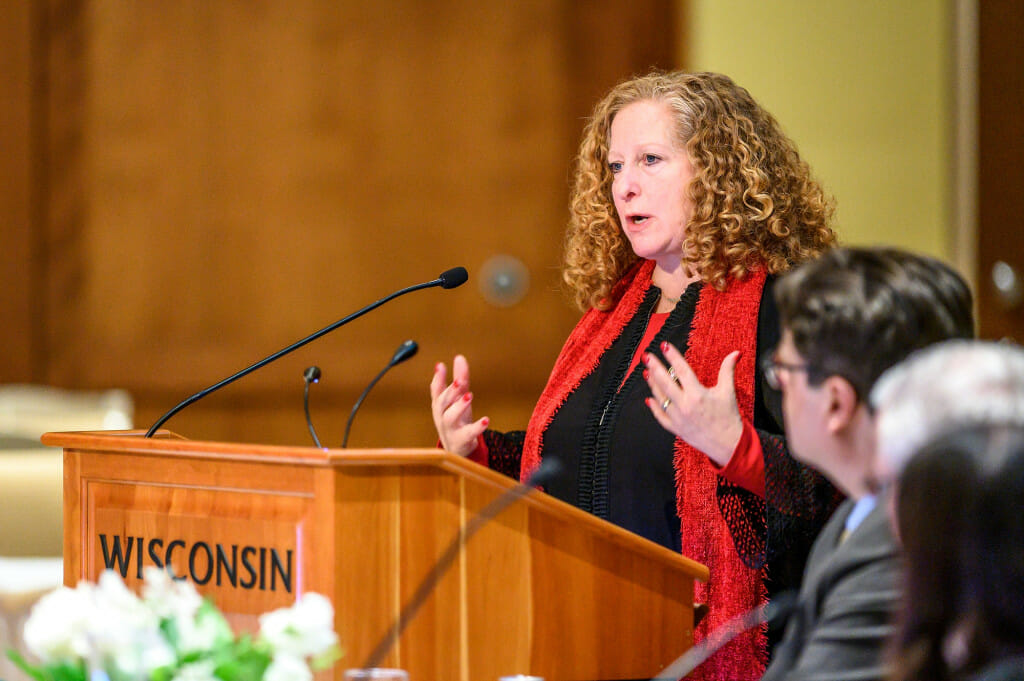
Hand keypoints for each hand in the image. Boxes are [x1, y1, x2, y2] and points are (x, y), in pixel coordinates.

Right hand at [429, 354, 489, 456]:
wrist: (456, 449)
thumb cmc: (457, 420)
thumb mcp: (458, 399)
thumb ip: (460, 379)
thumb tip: (459, 357)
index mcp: (440, 405)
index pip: (436, 391)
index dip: (437, 379)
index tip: (440, 366)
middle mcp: (442, 416)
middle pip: (442, 402)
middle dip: (450, 391)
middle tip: (459, 381)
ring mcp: (450, 429)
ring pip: (450, 417)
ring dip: (459, 406)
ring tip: (469, 395)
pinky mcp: (462, 440)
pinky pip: (468, 434)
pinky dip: (477, 427)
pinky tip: (486, 420)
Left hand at [643, 341, 743, 466]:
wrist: (729, 444)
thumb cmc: (729, 417)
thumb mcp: (728, 391)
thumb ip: (727, 370)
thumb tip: (735, 354)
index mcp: (698, 394)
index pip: (682, 370)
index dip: (673, 357)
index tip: (665, 346)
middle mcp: (685, 405)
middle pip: (665, 382)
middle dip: (655, 367)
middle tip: (647, 356)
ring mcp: (678, 418)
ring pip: (661, 397)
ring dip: (652, 384)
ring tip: (647, 372)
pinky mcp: (675, 428)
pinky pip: (661, 416)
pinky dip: (654, 407)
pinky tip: (649, 398)